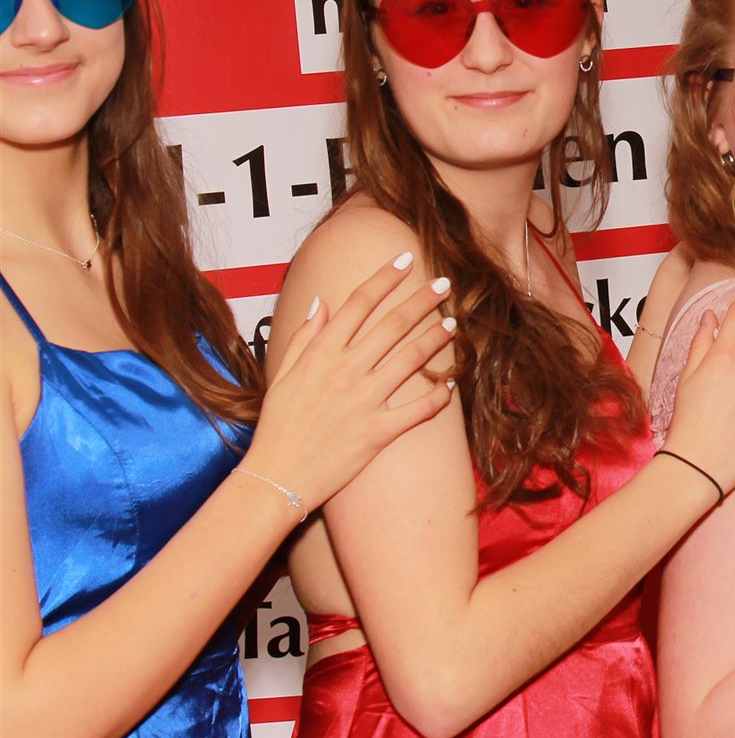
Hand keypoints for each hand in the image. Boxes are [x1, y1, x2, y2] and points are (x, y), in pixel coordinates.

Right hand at [247, 253, 457, 509]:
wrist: (275, 477)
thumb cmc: (278, 426)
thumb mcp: (283, 375)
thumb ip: (304, 337)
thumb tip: (321, 303)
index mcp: (321, 353)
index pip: (358, 303)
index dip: (384, 278)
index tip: (405, 260)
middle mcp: (345, 370)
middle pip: (392, 324)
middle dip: (422, 300)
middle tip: (444, 283)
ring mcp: (363, 400)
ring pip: (411, 359)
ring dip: (437, 338)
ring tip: (454, 323)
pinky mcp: (377, 431)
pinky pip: (418, 410)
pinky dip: (438, 397)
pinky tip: (452, 385)